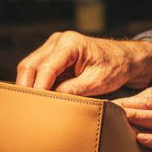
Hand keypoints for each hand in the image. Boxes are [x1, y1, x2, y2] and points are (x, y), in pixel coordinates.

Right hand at [15, 31, 151, 95]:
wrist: (124, 58)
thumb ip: (75, 90)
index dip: (39, 89)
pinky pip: (37, 69)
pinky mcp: (53, 54)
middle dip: (26, 88)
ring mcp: (53, 46)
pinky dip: (35, 84)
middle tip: (26, 110)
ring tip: (30, 107)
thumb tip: (54, 101)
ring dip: (29, 86)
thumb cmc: (115, 68)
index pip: (46, 68)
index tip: (36, 107)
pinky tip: (37, 99)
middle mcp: (58, 41)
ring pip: (29, 67)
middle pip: (30, 65)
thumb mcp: (98, 82)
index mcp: (70, 43)